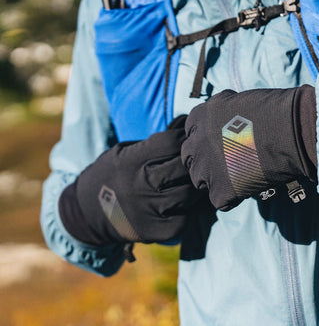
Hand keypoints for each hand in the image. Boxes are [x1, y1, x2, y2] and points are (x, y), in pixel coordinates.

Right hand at [59, 116, 202, 245]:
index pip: (171, 143)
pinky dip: (187, 208)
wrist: (87, 213)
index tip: (188, 138)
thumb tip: (187, 122)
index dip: (183, 137)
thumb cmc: (113, 175)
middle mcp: (139, 186)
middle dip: (193, 161)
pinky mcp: (157, 230)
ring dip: (194, 186)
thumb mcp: (124, 152)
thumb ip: (155, 141)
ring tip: (190, 181)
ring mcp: (149, 210)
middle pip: (184, 168)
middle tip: (196, 161)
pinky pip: (186, 216)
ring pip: (189, 193)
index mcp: (130, 162)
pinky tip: (181, 202)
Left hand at [181, 86, 316, 210]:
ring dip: (218, 180)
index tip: (225, 142)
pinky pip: (221, 201)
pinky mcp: (221, 190)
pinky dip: (235, 197)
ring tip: (242, 176)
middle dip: (207, 161)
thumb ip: (226, 114)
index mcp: (200, 116)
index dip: (209, 139)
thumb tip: (231, 124)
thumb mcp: (241, 102)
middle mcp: (196, 142)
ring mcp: (206, 168)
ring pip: (202, 181)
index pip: (192, 133)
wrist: (291, 131)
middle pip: (191, 158)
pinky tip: (251, 187)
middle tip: (231, 162)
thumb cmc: (275, 111)